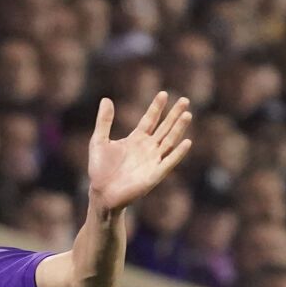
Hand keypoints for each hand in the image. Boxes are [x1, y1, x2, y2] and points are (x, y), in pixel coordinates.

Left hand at [85, 91, 191, 215]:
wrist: (101, 193)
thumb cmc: (99, 169)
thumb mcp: (98, 142)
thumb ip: (104, 121)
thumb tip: (106, 99)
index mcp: (135, 139)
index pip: (149, 120)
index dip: (156, 107)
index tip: (164, 94)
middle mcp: (147, 148)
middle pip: (164, 127)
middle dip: (174, 114)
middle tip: (185, 100)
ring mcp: (152, 160)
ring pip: (169, 141)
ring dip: (178, 129)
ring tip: (187, 115)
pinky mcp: (154, 174)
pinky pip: (169, 162)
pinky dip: (177, 153)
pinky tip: (186, 142)